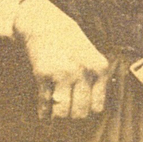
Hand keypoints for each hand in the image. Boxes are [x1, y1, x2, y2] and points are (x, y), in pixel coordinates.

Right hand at [13, 0, 108, 119]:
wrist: (46, 24)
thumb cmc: (71, 42)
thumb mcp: (92, 56)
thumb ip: (96, 79)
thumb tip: (93, 112)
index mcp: (99, 68)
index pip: (97, 107)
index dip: (88, 112)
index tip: (81, 113)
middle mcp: (82, 72)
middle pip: (80, 112)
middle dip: (73, 117)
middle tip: (67, 117)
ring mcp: (62, 73)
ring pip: (62, 112)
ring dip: (58, 117)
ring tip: (56, 117)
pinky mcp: (43, 74)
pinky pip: (45, 102)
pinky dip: (44, 113)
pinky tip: (44, 115)